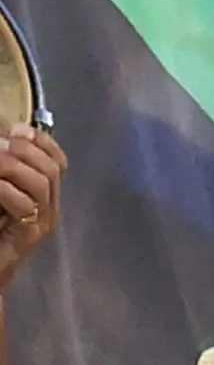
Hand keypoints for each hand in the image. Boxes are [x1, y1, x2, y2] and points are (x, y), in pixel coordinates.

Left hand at [0, 125, 63, 290]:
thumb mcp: (0, 194)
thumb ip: (5, 175)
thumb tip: (3, 140)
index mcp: (43, 195)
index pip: (57, 160)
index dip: (42, 141)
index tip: (17, 129)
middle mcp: (50, 208)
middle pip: (51, 168)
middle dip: (25, 150)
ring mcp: (43, 222)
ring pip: (42, 182)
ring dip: (13, 165)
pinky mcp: (31, 236)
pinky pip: (25, 204)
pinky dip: (5, 189)